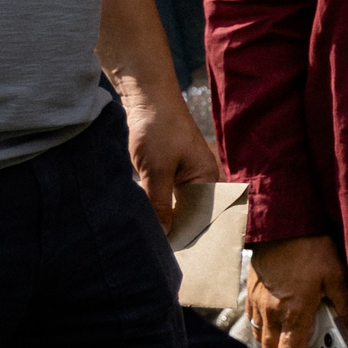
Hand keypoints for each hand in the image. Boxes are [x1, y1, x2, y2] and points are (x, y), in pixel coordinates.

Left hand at [119, 89, 219, 233]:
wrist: (145, 95)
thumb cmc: (158, 129)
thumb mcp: (157, 171)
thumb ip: (160, 204)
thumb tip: (164, 235)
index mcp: (207, 178)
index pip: (201, 216)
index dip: (186, 233)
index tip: (168, 252)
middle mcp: (199, 177)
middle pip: (187, 211)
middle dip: (171, 226)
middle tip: (152, 247)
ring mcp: (182, 172)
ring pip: (172, 202)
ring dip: (159, 213)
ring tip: (145, 234)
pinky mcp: (166, 167)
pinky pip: (162, 192)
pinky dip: (152, 201)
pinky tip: (140, 212)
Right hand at [247, 235, 347, 347]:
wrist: (281, 223)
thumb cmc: (310, 248)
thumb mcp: (336, 276)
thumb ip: (343, 306)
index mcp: (294, 313)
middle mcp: (271, 312)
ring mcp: (258, 302)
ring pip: (261, 338)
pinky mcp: (251, 291)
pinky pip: (254, 321)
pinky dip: (265, 330)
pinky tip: (278, 325)